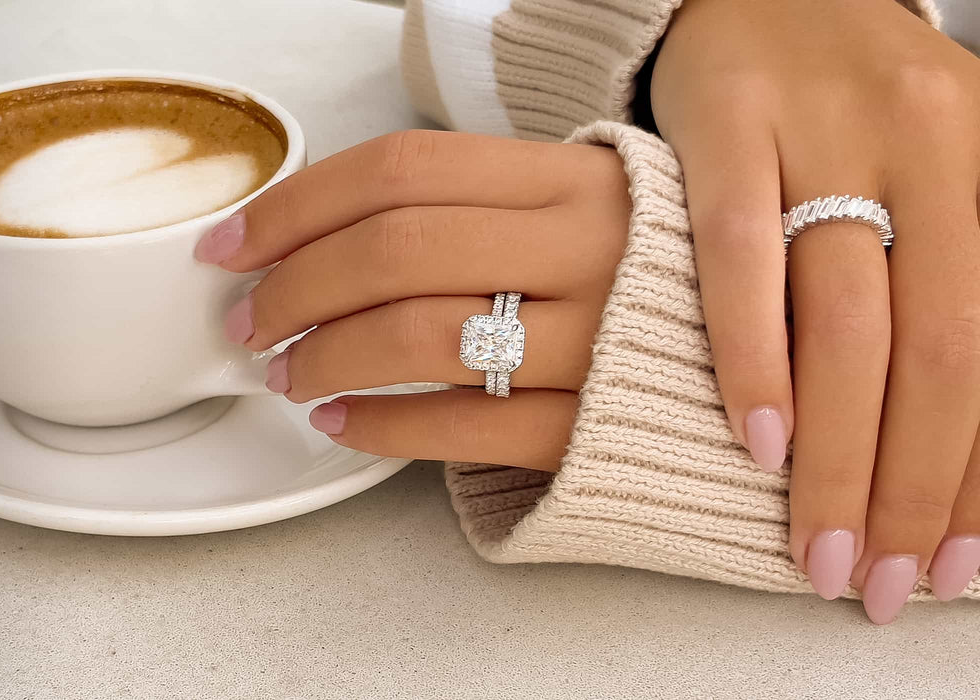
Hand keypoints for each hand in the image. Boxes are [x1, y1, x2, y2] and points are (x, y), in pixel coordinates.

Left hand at [192, 130, 629, 470]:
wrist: (788, 373)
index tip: (231, 243)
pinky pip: (465, 424)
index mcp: (571, 177)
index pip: (401, 169)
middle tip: (245, 321)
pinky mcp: (603, 426)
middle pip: (394, 249)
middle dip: (292, 289)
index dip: (296, 206)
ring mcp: (600, 337)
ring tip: (284, 376)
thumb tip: (319, 232)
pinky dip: (381, 427)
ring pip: (420, 335)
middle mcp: (588, 245)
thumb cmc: (651, 288)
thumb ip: (479, 207)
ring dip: (324, 358)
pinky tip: (340, 425)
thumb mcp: (585, 210)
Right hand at [650, 0, 979, 621]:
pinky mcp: (724, 126)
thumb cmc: (858, 101)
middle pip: (938, 349)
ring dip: (834, 452)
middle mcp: (928, 145)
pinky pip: (738, 255)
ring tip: (815, 543)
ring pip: (845, 319)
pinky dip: (749, 353)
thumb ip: (955, 286)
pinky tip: (756, 437)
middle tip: (878, 580)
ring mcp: (822, 134)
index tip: (957, 567)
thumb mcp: (944, 172)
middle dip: (909, 485)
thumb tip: (963, 445)